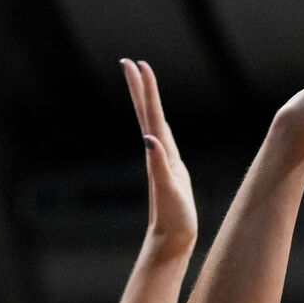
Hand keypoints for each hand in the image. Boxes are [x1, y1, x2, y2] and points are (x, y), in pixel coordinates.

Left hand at [122, 58, 196, 251]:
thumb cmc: (173, 219)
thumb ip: (158, 166)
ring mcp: (162, 160)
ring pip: (152, 122)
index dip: (146, 89)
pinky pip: (162, 137)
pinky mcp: (169, 169)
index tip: (138, 64)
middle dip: (139, 87)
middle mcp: (157, 153)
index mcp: (158, 154)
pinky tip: (158, 121)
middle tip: (130, 62)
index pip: (151, 115)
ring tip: (141, 81)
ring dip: (146, 101)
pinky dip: (159, 122)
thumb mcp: (169, 192)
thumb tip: (148, 139)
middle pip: (146, 113)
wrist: (171, 240)